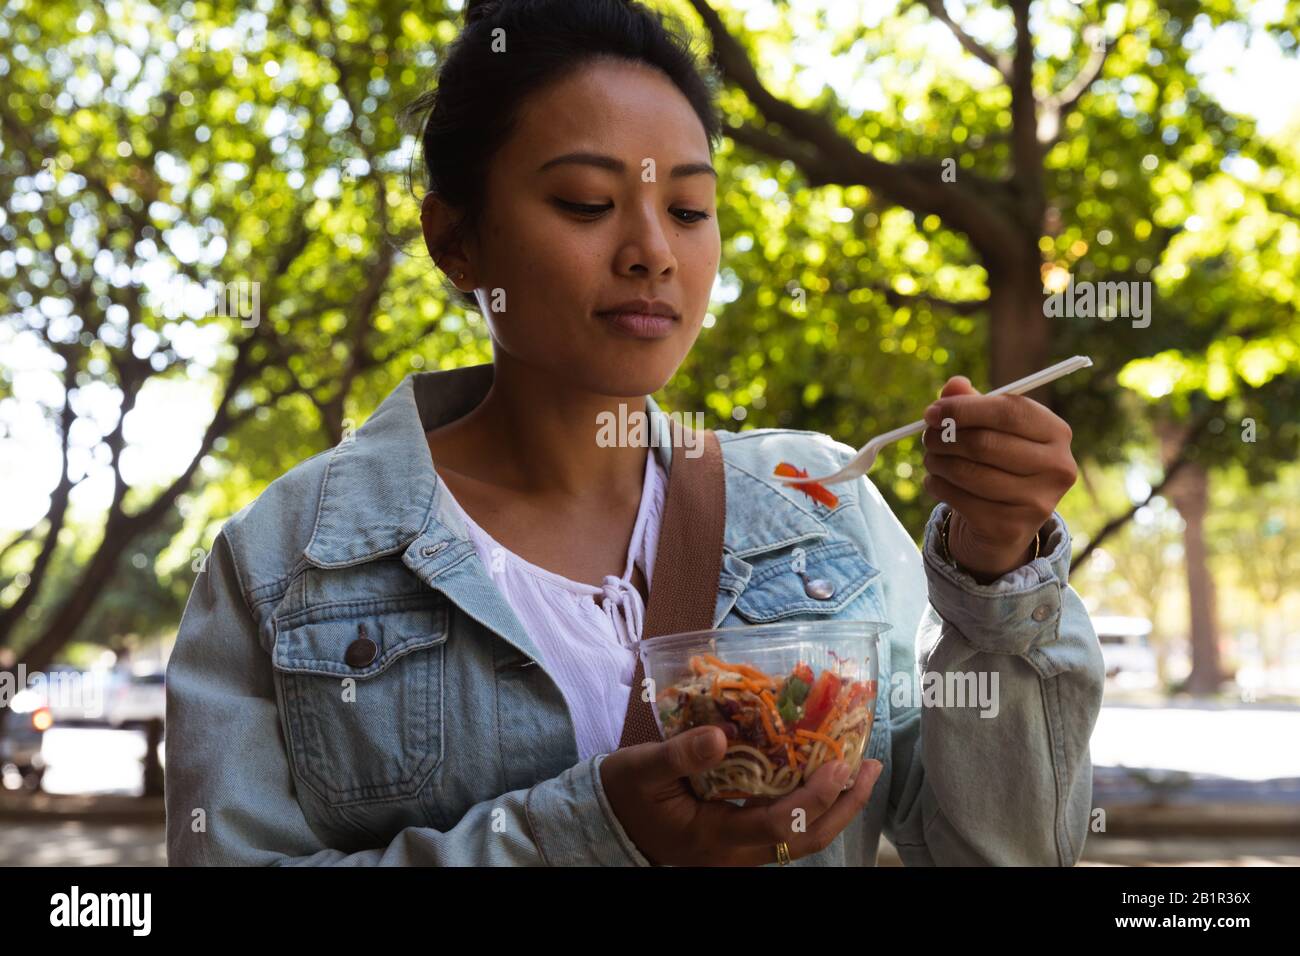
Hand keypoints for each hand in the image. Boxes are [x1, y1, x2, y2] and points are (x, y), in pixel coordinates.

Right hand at [600, 725, 883, 865]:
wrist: (606, 822)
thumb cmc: (625, 792)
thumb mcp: (643, 768)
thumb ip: (680, 755)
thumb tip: (722, 735)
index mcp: (713, 838)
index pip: (778, 826)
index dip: (813, 797)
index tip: (838, 764)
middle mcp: (734, 853)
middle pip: (804, 842)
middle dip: (844, 806)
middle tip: (870, 766)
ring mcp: (739, 851)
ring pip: (801, 840)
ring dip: (835, 806)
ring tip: (859, 768)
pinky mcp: (740, 840)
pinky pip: (786, 829)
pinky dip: (811, 803)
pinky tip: (822, 774)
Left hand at [921, 376, 1077, 580]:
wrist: (1005, 523)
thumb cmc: (998, 463)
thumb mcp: (990, 428)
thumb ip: (972, 403)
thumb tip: (954, 385)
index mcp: (1056, 432)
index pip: (1008, 411)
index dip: (963, 409)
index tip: (931, 412)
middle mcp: (1057, 467)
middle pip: (985, 443)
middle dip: (945, 438)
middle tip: (927, 438)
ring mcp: (1038, 501)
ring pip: (970, 473)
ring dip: (938, 462)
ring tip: (931, 458)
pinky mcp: (1011, 528)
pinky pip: (961, 500)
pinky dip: (938, 486)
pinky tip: (935, 481)